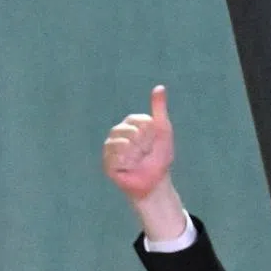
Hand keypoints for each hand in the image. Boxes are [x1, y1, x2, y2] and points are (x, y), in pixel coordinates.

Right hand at [103, 84, 174, 202]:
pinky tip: (129, 167)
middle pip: (131, 134)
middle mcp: (117, 132)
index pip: (140, 122)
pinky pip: (116, 158)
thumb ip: (159, 109)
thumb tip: (160, 87)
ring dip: (136, 156)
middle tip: (145, 154)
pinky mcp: (107, 162)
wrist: (156, 182)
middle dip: (144, 147)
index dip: (150, 135)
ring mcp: (110, 147)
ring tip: (138, 161)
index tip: (153, 143)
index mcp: (130, 123)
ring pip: (123, 145)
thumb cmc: (160, 157)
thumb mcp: (163, 131)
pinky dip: (127, 164)